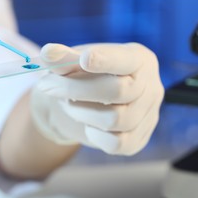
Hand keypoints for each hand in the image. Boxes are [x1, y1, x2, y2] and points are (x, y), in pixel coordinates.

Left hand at [31, 43, 163, 154]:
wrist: (89, 102)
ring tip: (67, 103)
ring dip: (80, 111)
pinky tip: (86, 122)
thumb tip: (48, 53)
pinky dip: (93, 134)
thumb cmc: (85, 74)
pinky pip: (115, 144)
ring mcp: (148, 116)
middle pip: (117, 90)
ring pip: (114, 119)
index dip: (106, 60)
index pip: (126, 60)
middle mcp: (151, 87)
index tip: (84, 59)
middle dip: (74, 88)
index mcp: (139, 59)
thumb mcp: (75, 61)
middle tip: (46, 85)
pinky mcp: (137, 140)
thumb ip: (64, 58)